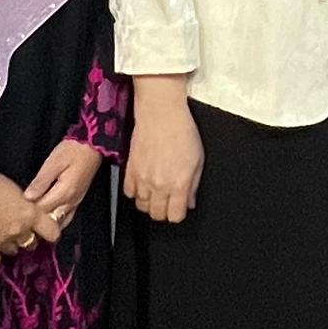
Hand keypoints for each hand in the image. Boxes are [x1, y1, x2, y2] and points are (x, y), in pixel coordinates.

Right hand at [0, 175, 62, 269]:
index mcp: (31, 215)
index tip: (47, 232)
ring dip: (11, 245)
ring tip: (4, 235)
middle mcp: (19, 231)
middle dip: (28, 238)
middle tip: (21, 230)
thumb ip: (29, 208)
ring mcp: (1, 241)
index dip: (51, 233)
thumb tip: (33, 217)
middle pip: (31, 244)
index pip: (53, 234)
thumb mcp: (20, 192)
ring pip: (13, 251)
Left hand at [25, 140, 104, 231]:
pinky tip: (47, 219)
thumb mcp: (53, 162)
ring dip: (46, 222)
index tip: (16, 210)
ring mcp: (76, 202)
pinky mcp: (78, 199)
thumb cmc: (74, 150)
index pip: (42, 210)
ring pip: (58, 222)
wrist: (92, 146)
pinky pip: (66, 217)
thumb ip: (41, 182)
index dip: (28, 212)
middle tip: (21, 218)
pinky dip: (55, 221)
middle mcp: (71, 201)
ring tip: (32, 221)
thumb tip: (28, 197)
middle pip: (50, 220)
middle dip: (36, 221)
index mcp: (64, 192)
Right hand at [125, 80, 205, 223]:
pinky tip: (144, 184)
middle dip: (164, 211)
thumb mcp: (198, 159)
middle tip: (169, 201)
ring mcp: (142, 178)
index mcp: (179, 183)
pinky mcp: (130, 169)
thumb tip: (189, 202)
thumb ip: (194, 185)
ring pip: (141, 206)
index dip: (178, 213)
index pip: (175, 216)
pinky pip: (128, 193)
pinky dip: (136, 192)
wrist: (161, 112)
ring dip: (150, 203)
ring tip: (156, 192)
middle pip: (157, 215)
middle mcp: (159, 184)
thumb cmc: (182, 130)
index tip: (179, 207)